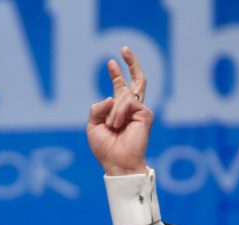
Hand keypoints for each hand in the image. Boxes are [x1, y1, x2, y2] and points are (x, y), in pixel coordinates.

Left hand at [86, 47, 151, 175]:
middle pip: (136, 81)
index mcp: (119, 111)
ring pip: (123, 95)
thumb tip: (112, 96)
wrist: (117, 163)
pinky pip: (127, 103)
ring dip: (112, 112)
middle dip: (131, 64)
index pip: (119, 88)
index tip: (110, 62)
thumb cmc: (106, 148)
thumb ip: (98, 108)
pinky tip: (117, 125)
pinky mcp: (145, 114)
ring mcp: (139, 110)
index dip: (116, 74)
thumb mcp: (93, 126)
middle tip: (124, 48)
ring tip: (111, 127)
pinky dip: (117, 114)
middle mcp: (131, 108)